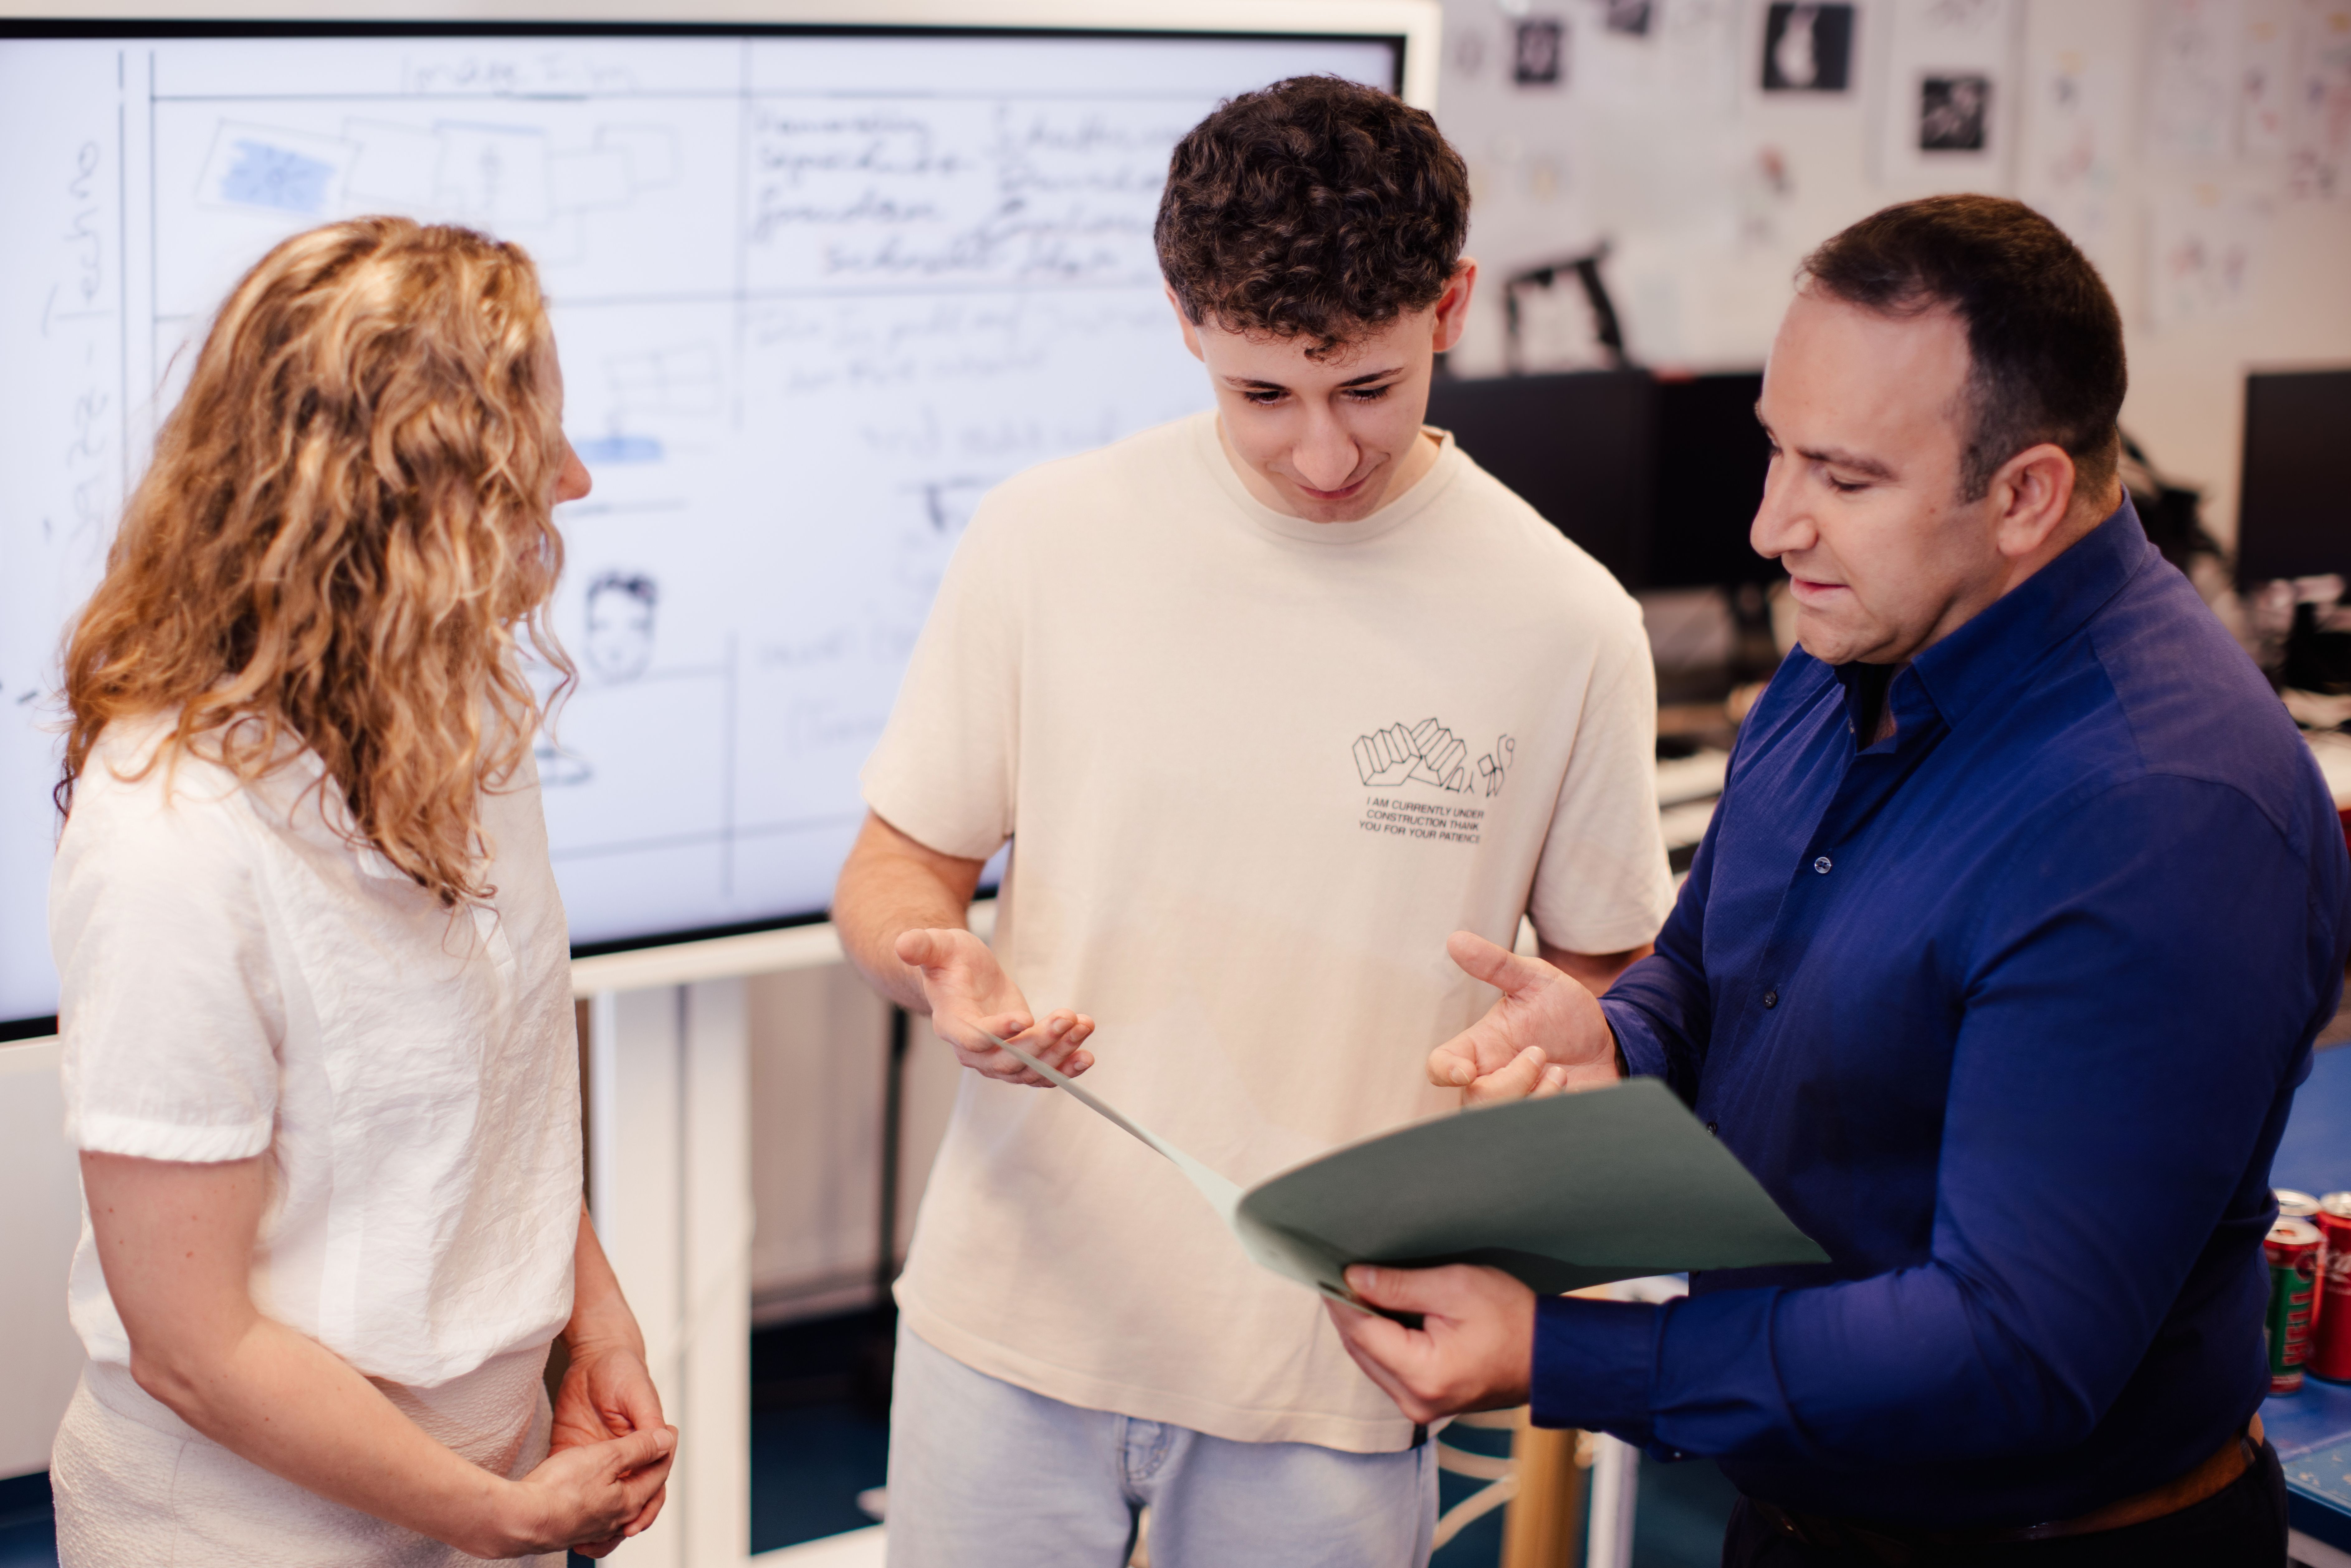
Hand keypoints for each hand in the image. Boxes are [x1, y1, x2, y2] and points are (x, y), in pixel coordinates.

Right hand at [493, 1424, 674, 1557]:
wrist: (518, 1519)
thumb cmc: (558, 1490)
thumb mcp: (606, 1457)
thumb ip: (638, 1449)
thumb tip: (666, 1441)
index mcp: (629, 1502)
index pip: (657, 1474)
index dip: (663, 1448)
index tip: (668, 1431)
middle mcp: (614, 1521)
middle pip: (642, 1493)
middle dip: (650, 1472)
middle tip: (655, 1453)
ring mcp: (592, 1530)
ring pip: (620, 1510)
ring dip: (628, 1493)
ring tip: (632, 1480)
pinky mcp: (570, 1531)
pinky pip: (597, 1521)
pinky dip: (604, 1510)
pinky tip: (597, 1505)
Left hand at [550, 1341, 666, 1555]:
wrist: (593, 1357)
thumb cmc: (621, 1370)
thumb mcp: (637, 1393)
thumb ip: (649, 1420)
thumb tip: (666, 1442)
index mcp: (645, 1443)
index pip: (651, 1481)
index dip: (646, 1504)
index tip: (635, 1523)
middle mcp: (624, 1456)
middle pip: (629, 1497)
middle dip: (623, 1521)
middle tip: (610, 1539)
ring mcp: (599, 1458)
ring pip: (604, 1498)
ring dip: (600, 1522)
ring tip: (588, 1543)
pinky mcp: (574, 1454)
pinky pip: (576, 1484)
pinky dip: (573, 1503)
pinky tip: (564, 1521)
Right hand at [895, 927, 1095, 1085]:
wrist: (961, 975)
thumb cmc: (949, 960)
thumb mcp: (937, 945)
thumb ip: (921, 946)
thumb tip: (903, 944)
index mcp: (951, 1023)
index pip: (973, 1038)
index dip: (997, 1033)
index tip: (1024, 1016)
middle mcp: (972, 1050)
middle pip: (1007, 1061)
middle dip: (1041, 1042)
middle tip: (1068, 1017)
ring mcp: (996, 1058)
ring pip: (1028, 1069)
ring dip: (1060, 1053)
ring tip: (1084, 1026)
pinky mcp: (1018, 1056)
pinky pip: (1040, 1073)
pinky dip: (1064, 1068)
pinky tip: (1086, 1056)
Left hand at [1324, 1264, 1535, 1423]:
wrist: (1549, 1356)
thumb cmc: (1511, 1318)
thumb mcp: (1455, 1288)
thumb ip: (1400, 1285)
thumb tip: (1353, 1278)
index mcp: (1423, 1374)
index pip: (1360, 1332)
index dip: (1340, 1299)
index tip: (1325, 1269)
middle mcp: (1415, 1400)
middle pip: (1360, 1348)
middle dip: (1348, 1310)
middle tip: (1342, 1272)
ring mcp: (1420, 1407)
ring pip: (1369, 1359)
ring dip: (1363, 1325)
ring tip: (1364, 1287)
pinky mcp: (1425, 1402)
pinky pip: (1387, 1368)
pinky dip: (1381, 1341)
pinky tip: (1385, 1313)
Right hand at [1427, 932, 1619, 1104]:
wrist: (1609, 1043)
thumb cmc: (1565, 1011)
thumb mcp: (1536, 980)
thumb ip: (1497, 964)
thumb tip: (1456, 940)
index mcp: (1482, 1046)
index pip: (1441, 1066)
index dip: (1445, 1072)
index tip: (1466, 1072)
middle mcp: (1492, 1078)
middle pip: (1475, 1100)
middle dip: (1513, 1080)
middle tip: (1541, 1054)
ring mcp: (1515, 1103)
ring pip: (1504, 1117)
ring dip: (1538, 1092)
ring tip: (1558, 1070)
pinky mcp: (1540, 1121)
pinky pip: (1534, 1129)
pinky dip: (1554, 1105)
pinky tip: (1568, 1087)